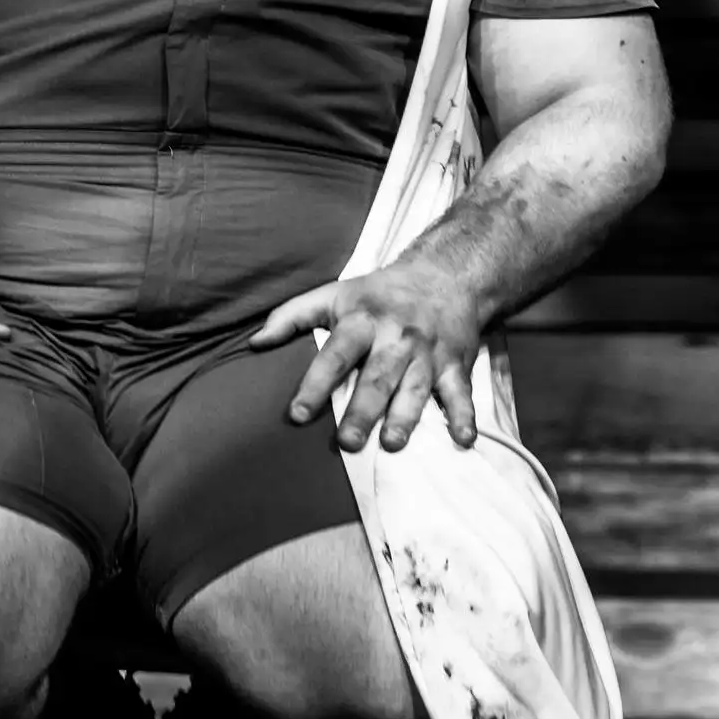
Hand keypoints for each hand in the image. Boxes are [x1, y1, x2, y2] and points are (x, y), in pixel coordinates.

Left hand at [250, 260, 485, 451]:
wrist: (447, 274)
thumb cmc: (381, 293)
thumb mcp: (336, 294)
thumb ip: (293, 316)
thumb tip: (254, 343)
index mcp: (364, 319)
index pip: (337, 352)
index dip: (316, 382)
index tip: (297, 414)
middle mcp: (396, 337)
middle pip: (378, 376)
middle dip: (363, 409)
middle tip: (346, 442)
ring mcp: (428, 352)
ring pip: (416, 387)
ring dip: (406, 416)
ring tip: (392, 444)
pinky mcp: (455, 363)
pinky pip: (460, 392)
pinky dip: (464, 416)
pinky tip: (463, 440)